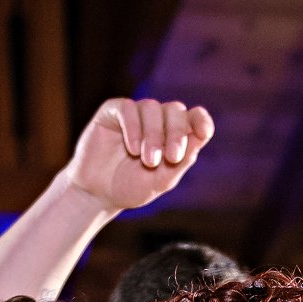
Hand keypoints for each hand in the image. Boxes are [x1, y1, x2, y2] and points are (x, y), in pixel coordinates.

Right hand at [62, 98, 215, 214]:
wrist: (99, 194)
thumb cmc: (131, 187)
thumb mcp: (162, 180)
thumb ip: (182, 160)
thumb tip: (200, 136)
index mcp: (174, 135)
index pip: (194, 118)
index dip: (201, 120)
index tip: (204, 132)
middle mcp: (157, 121)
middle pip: (175, 110)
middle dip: (177, 134)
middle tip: (171, 158)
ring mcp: (135, 114)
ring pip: (152, 108)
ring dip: (154, 135)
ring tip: (148, 161)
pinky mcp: (112, 111)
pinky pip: (128, 109)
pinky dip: (134, 128)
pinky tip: (132, 149)